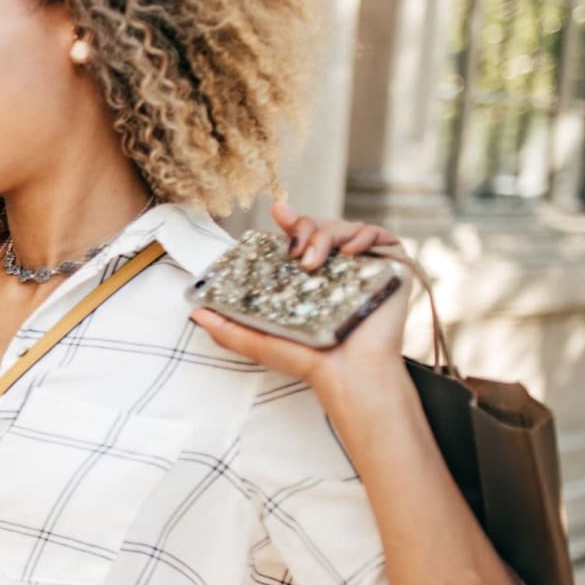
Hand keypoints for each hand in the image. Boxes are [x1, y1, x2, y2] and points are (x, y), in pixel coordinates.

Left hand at [190, 200, 412, 404]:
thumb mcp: (258, 340)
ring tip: (315, 262)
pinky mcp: (391, 266)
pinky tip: (351, 251)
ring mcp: (364, 264)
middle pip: (320, 226)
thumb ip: (226, 326)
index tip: (278, 211)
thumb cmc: (309, 360)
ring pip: (345, 226)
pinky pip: (380, 234)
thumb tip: (193, 311)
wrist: (349, 373)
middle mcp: (337, 266)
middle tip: (295, 253)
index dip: (290, 221)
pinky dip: (364, 235)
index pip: (298, 238)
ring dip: (326, 236)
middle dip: (304, 230)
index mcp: (308, 276)